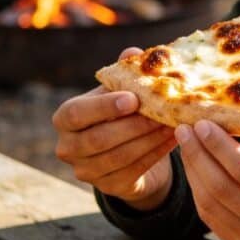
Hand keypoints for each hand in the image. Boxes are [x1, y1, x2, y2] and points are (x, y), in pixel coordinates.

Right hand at [52, 50, 175, 209]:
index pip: (77, 113)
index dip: (104, 107)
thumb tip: (134, 53)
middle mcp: (67, 147)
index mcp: (65, 118)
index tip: (133, 99)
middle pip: (99, 138)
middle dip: (135, 126)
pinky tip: (174, 141)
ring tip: (173, 126)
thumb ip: (124, 74)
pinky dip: (156, 154)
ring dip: (149, 140)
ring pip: (119, 156)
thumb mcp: (121, 94)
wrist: (129, 152)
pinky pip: (134, 170)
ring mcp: (85, 171)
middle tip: (163, 114)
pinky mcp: (107, 187)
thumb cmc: (121, 115)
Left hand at [173, 119, 239, 239]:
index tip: (203, 123)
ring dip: (194, 173)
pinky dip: (199, 193)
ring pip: (211, 205)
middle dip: (198, 155)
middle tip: (185, 130)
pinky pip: (212, 220)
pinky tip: (196, 172)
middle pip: (222, 187)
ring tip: (186, 147)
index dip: (219, 145)